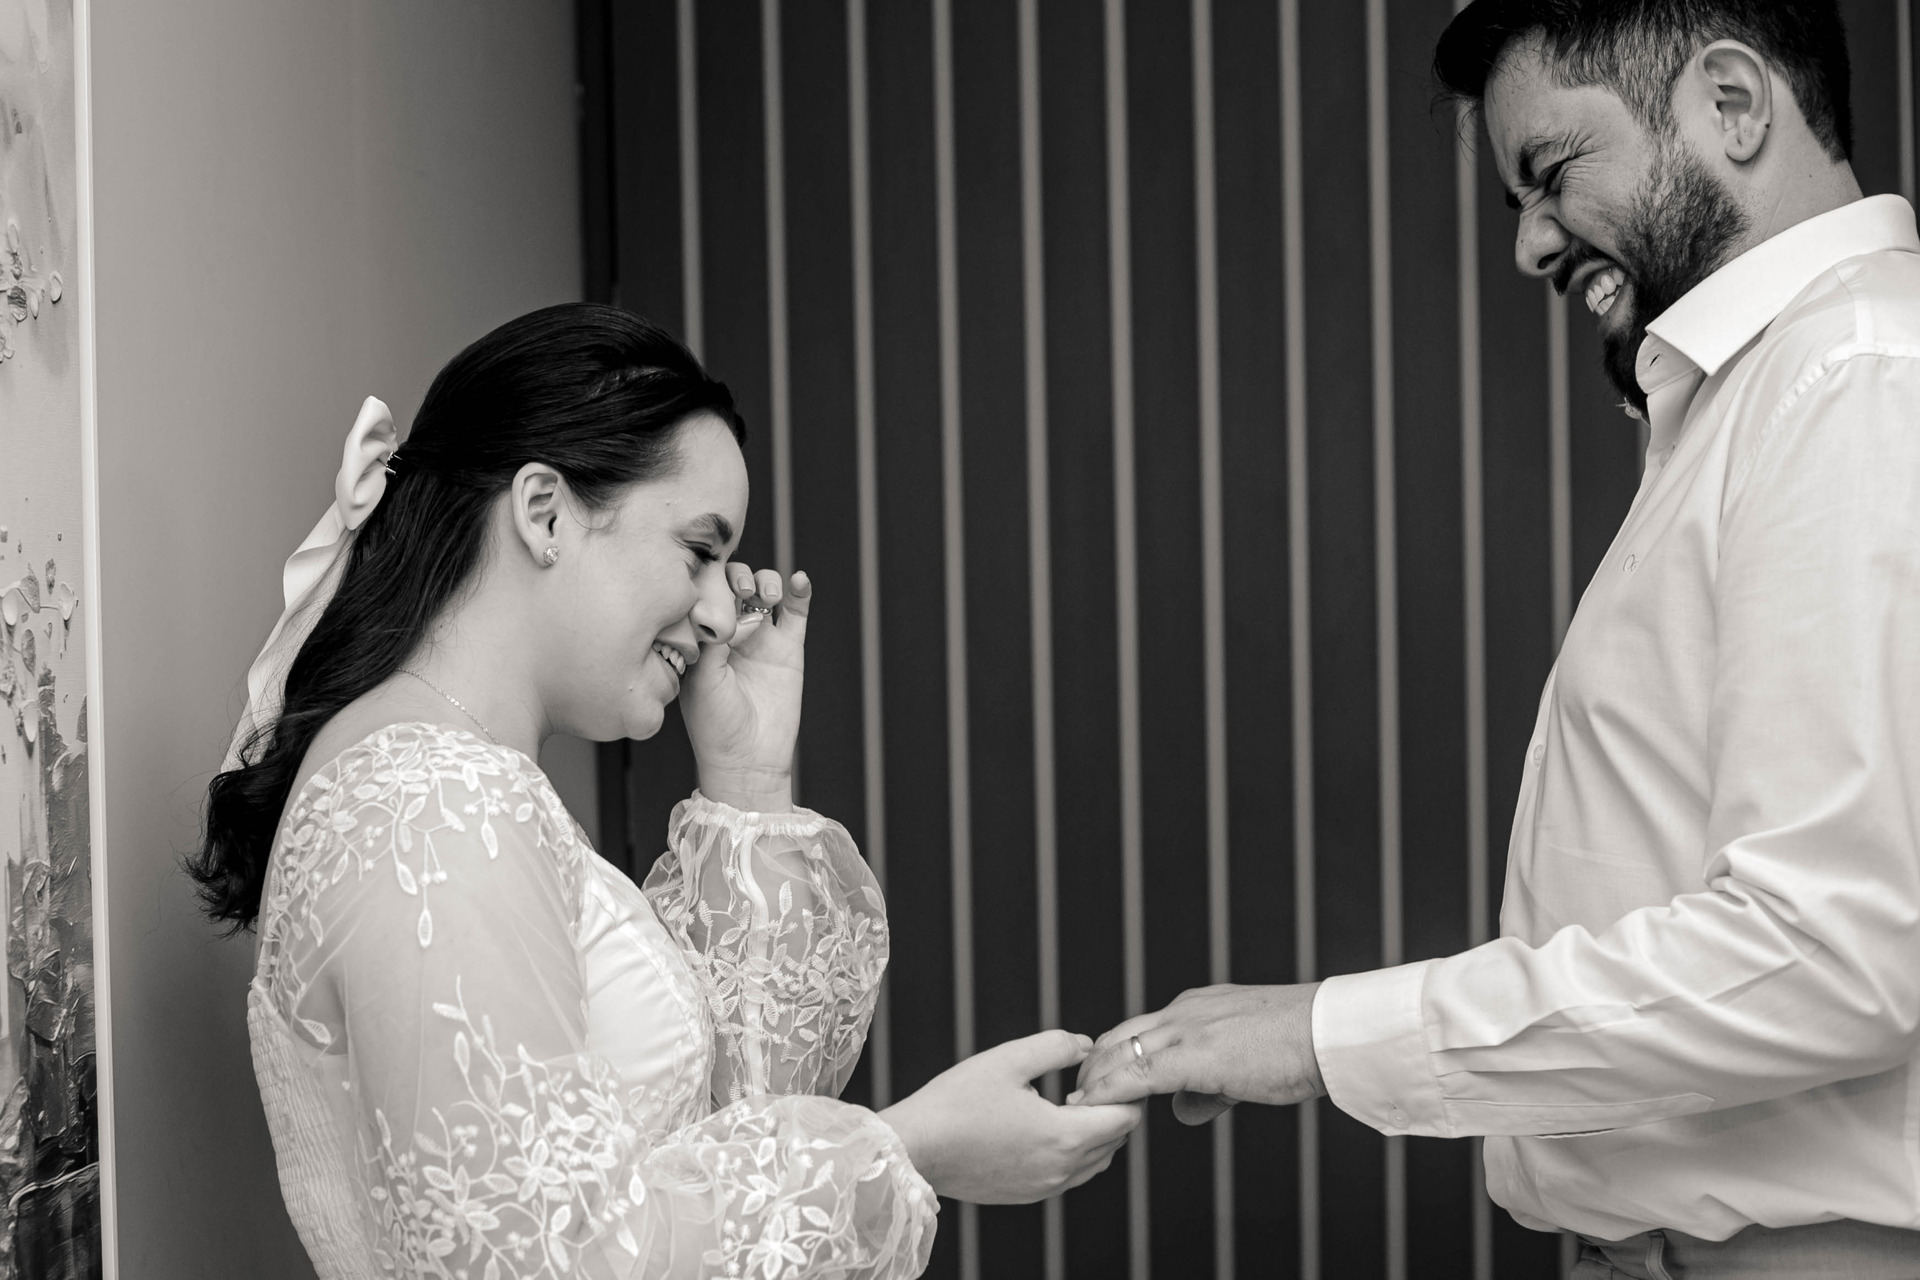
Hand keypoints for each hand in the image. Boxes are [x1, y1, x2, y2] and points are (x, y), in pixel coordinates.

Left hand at [680, 564, 807, 810]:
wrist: (748, 761)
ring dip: (764, 582)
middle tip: (741, 593)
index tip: (715, 592)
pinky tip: (799, 580)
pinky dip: (800, 591)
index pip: (703, 593)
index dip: (709, 581)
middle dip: (737, 577)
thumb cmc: (715, 727)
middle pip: (733, 584)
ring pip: (764, 591)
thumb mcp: (702, 681)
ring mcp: (761, 638)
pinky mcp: (789, 648)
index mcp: (700, 638)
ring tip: (765, 596)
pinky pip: (796, 611)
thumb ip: (715, 641)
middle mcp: (729, 633)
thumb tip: (744, 614)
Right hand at [880, 1031, 1142, 1203]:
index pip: (1125, 1119)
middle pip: (1115, 1141)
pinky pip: (1070, 1176)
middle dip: (1112, 1110)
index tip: (1113, 1073)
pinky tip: (1046, 1128)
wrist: (916, 1148)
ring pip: (1096, 1162)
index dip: (1128, 1092)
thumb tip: (1086, 1045)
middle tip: (1090, 1083)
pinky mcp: (1027, 1196)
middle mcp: (1061, 1169)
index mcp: (1063, 1136)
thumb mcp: (1009, 1059)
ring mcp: (1045, 1188)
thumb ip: (1056, 1047)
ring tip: (1068, 1105)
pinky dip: (1074, 1153)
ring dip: (1094, 1134)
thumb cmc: (956, 1103)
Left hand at [1070, 983, 1325, 1122]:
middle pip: (1118, 1036)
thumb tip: (1183, 1112)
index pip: (1138, 1030)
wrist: (1329, 1033)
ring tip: (1078, 1108)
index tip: (1097, 1082)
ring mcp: (1187, 1029)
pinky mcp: (1194, 1054)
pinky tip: (1096, 1109)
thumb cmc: (1300, 1049)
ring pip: (1120, 1053)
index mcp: (1196, 1008)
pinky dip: (1111, 1092)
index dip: (1113, 1057)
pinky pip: (1138, 1074)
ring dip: (1095, 1082)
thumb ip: (1210, 1088)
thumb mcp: (1245, 1067)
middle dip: (1093, 1068)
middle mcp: (1184, 1012)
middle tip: (1076, 1096)